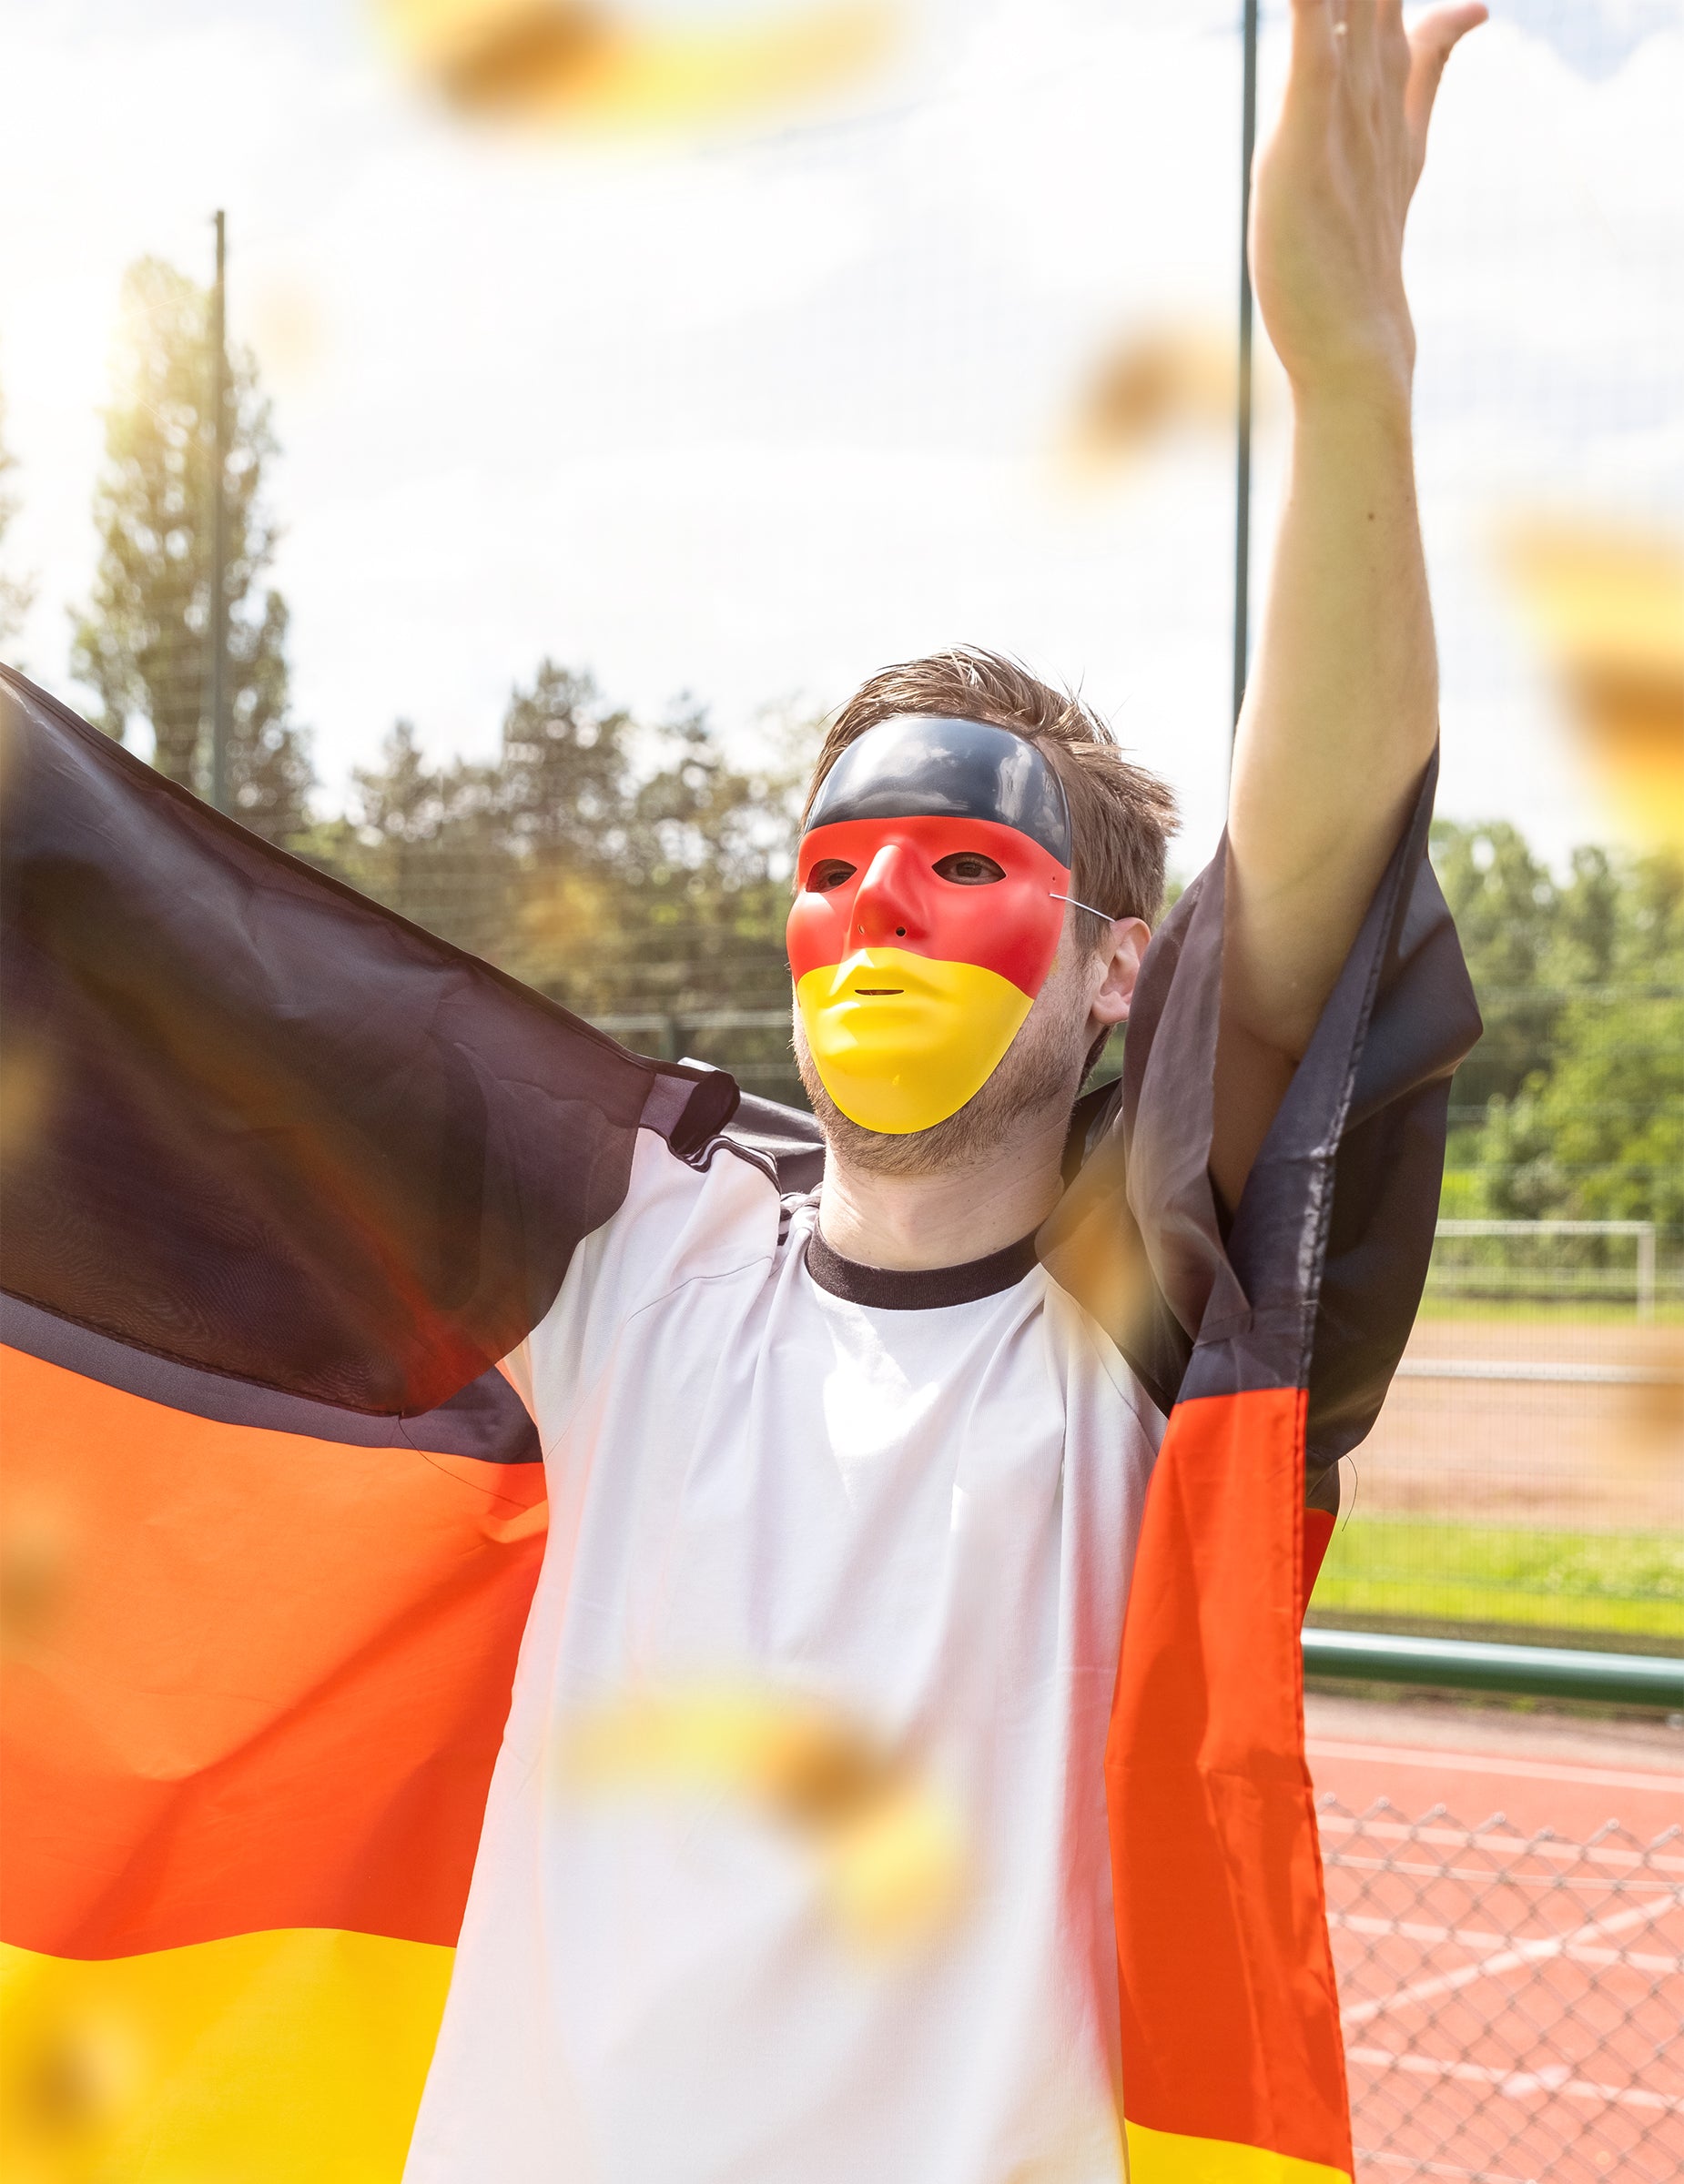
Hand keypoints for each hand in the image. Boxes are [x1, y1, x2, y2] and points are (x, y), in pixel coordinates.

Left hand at [1249, 0, 1485, 408]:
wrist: (1356, 345)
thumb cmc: (1357, 260)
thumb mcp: (1397, 152)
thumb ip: (1426, 75)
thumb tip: (1470, 13)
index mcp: (1390, 93)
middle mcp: (1374, 89)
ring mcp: (1345, 111)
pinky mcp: (1309, 139)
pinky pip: (1310, 43)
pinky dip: (1308, 2)